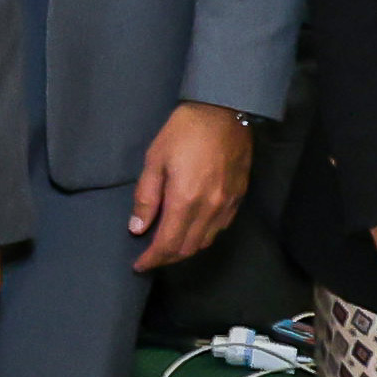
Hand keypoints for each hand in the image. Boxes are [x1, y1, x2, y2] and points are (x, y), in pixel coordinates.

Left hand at [125, 103, 253, 273]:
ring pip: (206, 241)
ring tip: (169, 246)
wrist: (224, 111)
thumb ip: (146, 197)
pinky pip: (221, 228)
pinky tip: (193, 230)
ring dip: (186, 249)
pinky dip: (204, 236)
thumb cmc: (184, 131)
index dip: (152, 259)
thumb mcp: (155, 160)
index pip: (168, 243)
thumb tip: (137, 228)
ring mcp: (227, 204)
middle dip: (167, 258)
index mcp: (185, 200)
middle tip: (151, 257)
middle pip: (188, 248)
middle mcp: (210, 208)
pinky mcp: (239, 197)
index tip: (140, 265)